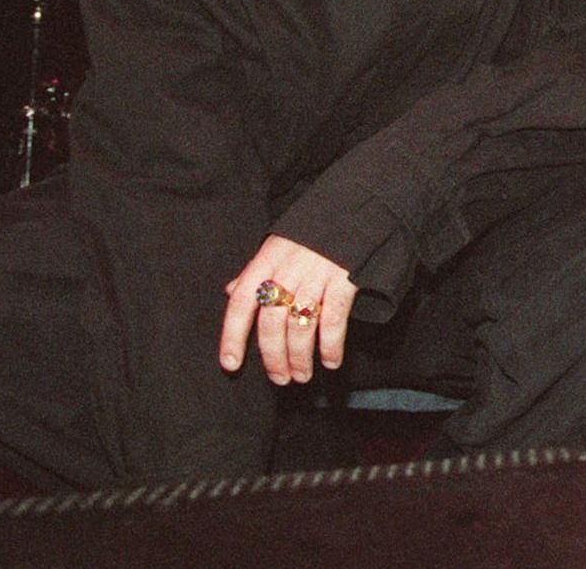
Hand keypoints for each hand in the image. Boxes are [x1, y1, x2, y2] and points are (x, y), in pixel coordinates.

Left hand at [220, 235, 355, 384]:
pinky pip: (334, 319)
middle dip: (274, 356)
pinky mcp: (346, 278)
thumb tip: (230, 291)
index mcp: (266, 261)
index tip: (231, 364)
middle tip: (279, 379)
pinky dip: (331, 344)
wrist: (356, 206)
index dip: (232, 336)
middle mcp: (288, 270)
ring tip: (302, 375)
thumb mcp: (276, 245)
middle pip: (272, 322)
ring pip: (300, 326)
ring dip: (300, 357)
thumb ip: (254, 271)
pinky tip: (331, 360)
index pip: (240, 303)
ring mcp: (318, 274)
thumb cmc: (311, 232)